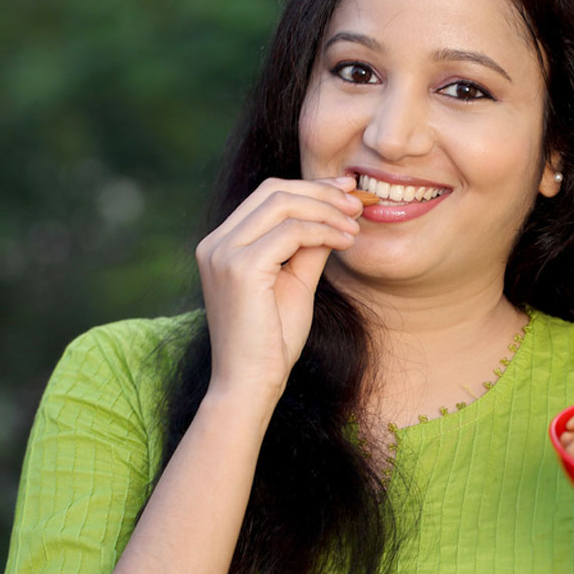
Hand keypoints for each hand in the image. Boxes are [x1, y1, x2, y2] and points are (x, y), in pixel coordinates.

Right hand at [195, 175, 363, 408]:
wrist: (250, 384)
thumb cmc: (272, 340)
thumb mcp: (295, 281)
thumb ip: (310, 246)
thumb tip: (337, 213)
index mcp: (221, 244)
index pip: (267, 195)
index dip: (311, 188)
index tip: (348, 192)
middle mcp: (215, 243)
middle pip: (273, 190)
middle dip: (322, 192)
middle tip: (359, 204)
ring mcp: (223, 253)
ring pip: (283, 204)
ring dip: (328, 210)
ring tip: (356, 226)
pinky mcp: (240, 268)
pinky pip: (292, 231)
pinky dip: (324, 231)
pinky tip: (346, 242)